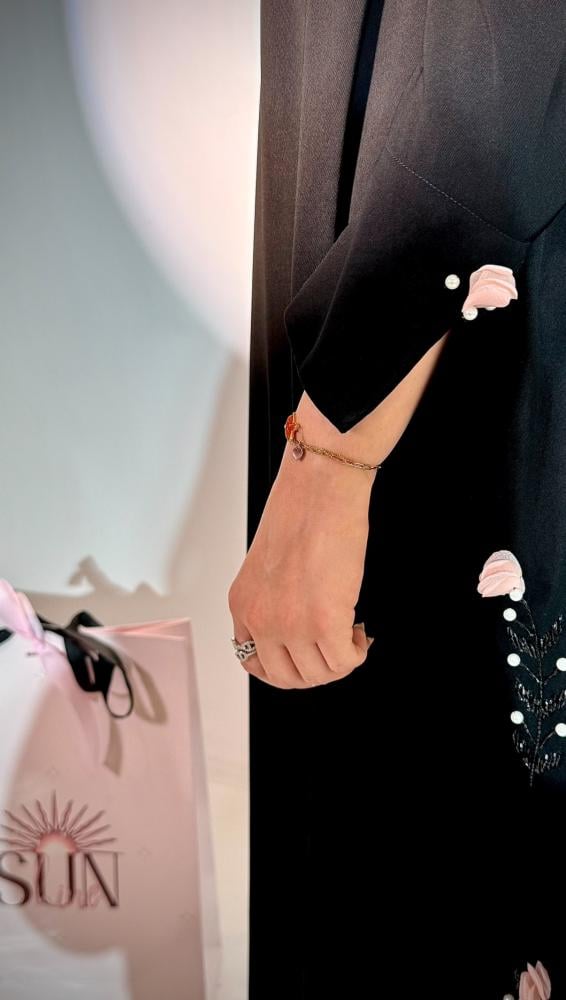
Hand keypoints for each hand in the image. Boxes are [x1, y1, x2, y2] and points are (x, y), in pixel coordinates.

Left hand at [228, 421, 375, 688]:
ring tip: (350, 633)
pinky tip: (359, 630)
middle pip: (288, 677)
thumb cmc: (302, 509)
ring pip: (319, 674)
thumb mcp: (270, 563)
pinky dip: (356, 653)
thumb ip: (275, 598)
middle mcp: (259, 619)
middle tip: (335, 648)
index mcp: (242, 603)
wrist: (322, 483)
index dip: (287, 664)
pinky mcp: (324, 621)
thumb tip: (298, 625)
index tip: (306, 653)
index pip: (254, 662)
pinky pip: (344, 662)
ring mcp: (289, 624)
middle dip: (316, 669)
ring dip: (339, 661)